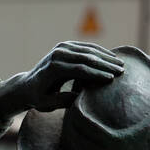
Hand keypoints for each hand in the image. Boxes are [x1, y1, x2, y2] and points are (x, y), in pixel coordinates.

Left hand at [0, 42, 124, 118]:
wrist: (27, 85)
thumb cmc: (38, 98)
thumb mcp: (46, 104)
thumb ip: (61, 101)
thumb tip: (78, 99)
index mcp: (53, 68)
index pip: (79, 69)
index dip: (96, 73)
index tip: (111, 79)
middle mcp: (57, 54)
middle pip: (86, 58)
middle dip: (106, 64)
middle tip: (122, 71)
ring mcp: (61, 47)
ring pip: (88, 50)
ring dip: (106, 57)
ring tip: (121, 65)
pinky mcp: (66, 45)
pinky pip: (86, 47)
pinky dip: (100, 52)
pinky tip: (112, 57)